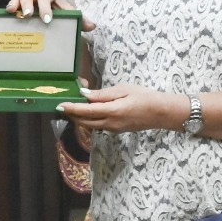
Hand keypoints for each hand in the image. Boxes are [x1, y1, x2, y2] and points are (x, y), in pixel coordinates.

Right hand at [5, 0, 93, 27]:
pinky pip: (12, 3)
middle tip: (29, 15)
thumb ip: (79, 20)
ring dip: (18, 4)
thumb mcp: (68, 16)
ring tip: (17, 13)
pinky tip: (8, 12)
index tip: (48, 20)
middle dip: (30, 4)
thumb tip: (92, 26)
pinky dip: (10, 5)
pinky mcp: (17, 5)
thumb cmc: (57, 14)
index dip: (47, 8)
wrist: (46, 16)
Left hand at [57, 84, 184, 133]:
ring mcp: (114, 129)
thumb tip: (85, 95)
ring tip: (73, 109)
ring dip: (80, 119)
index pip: (86, 111)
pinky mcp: (117, 130)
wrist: (161, 113)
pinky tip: (89, 113)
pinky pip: (99, 127)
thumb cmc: (144, 97)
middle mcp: (110, 123)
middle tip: (63, 107)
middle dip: (72, 115)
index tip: (60, 105)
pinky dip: (90, 121)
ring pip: (91, 126)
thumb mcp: (123, 90)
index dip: (71, 109)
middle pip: (85, 122)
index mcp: (112, 111)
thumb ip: (103, 94)